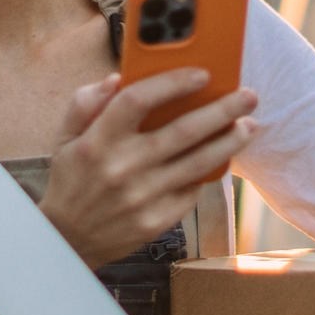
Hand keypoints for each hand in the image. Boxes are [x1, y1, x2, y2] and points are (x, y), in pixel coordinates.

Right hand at [38, 68, 258, 267]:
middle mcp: (121, 167)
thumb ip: (85, 103)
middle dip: (222, 110)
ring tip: (249, 126)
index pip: (137, 100)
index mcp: (97, 140)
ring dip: (229, 142)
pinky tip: (222, 158)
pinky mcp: (155, 221)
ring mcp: (141, 197)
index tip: (202, 73)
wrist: (66, 240)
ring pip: (198, 163)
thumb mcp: (65, 138)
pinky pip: (191, 191)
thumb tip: (118, 78)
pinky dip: (209, 173)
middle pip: (183, 131)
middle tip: (247, 96)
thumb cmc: (71, 180)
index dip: (172, 82)